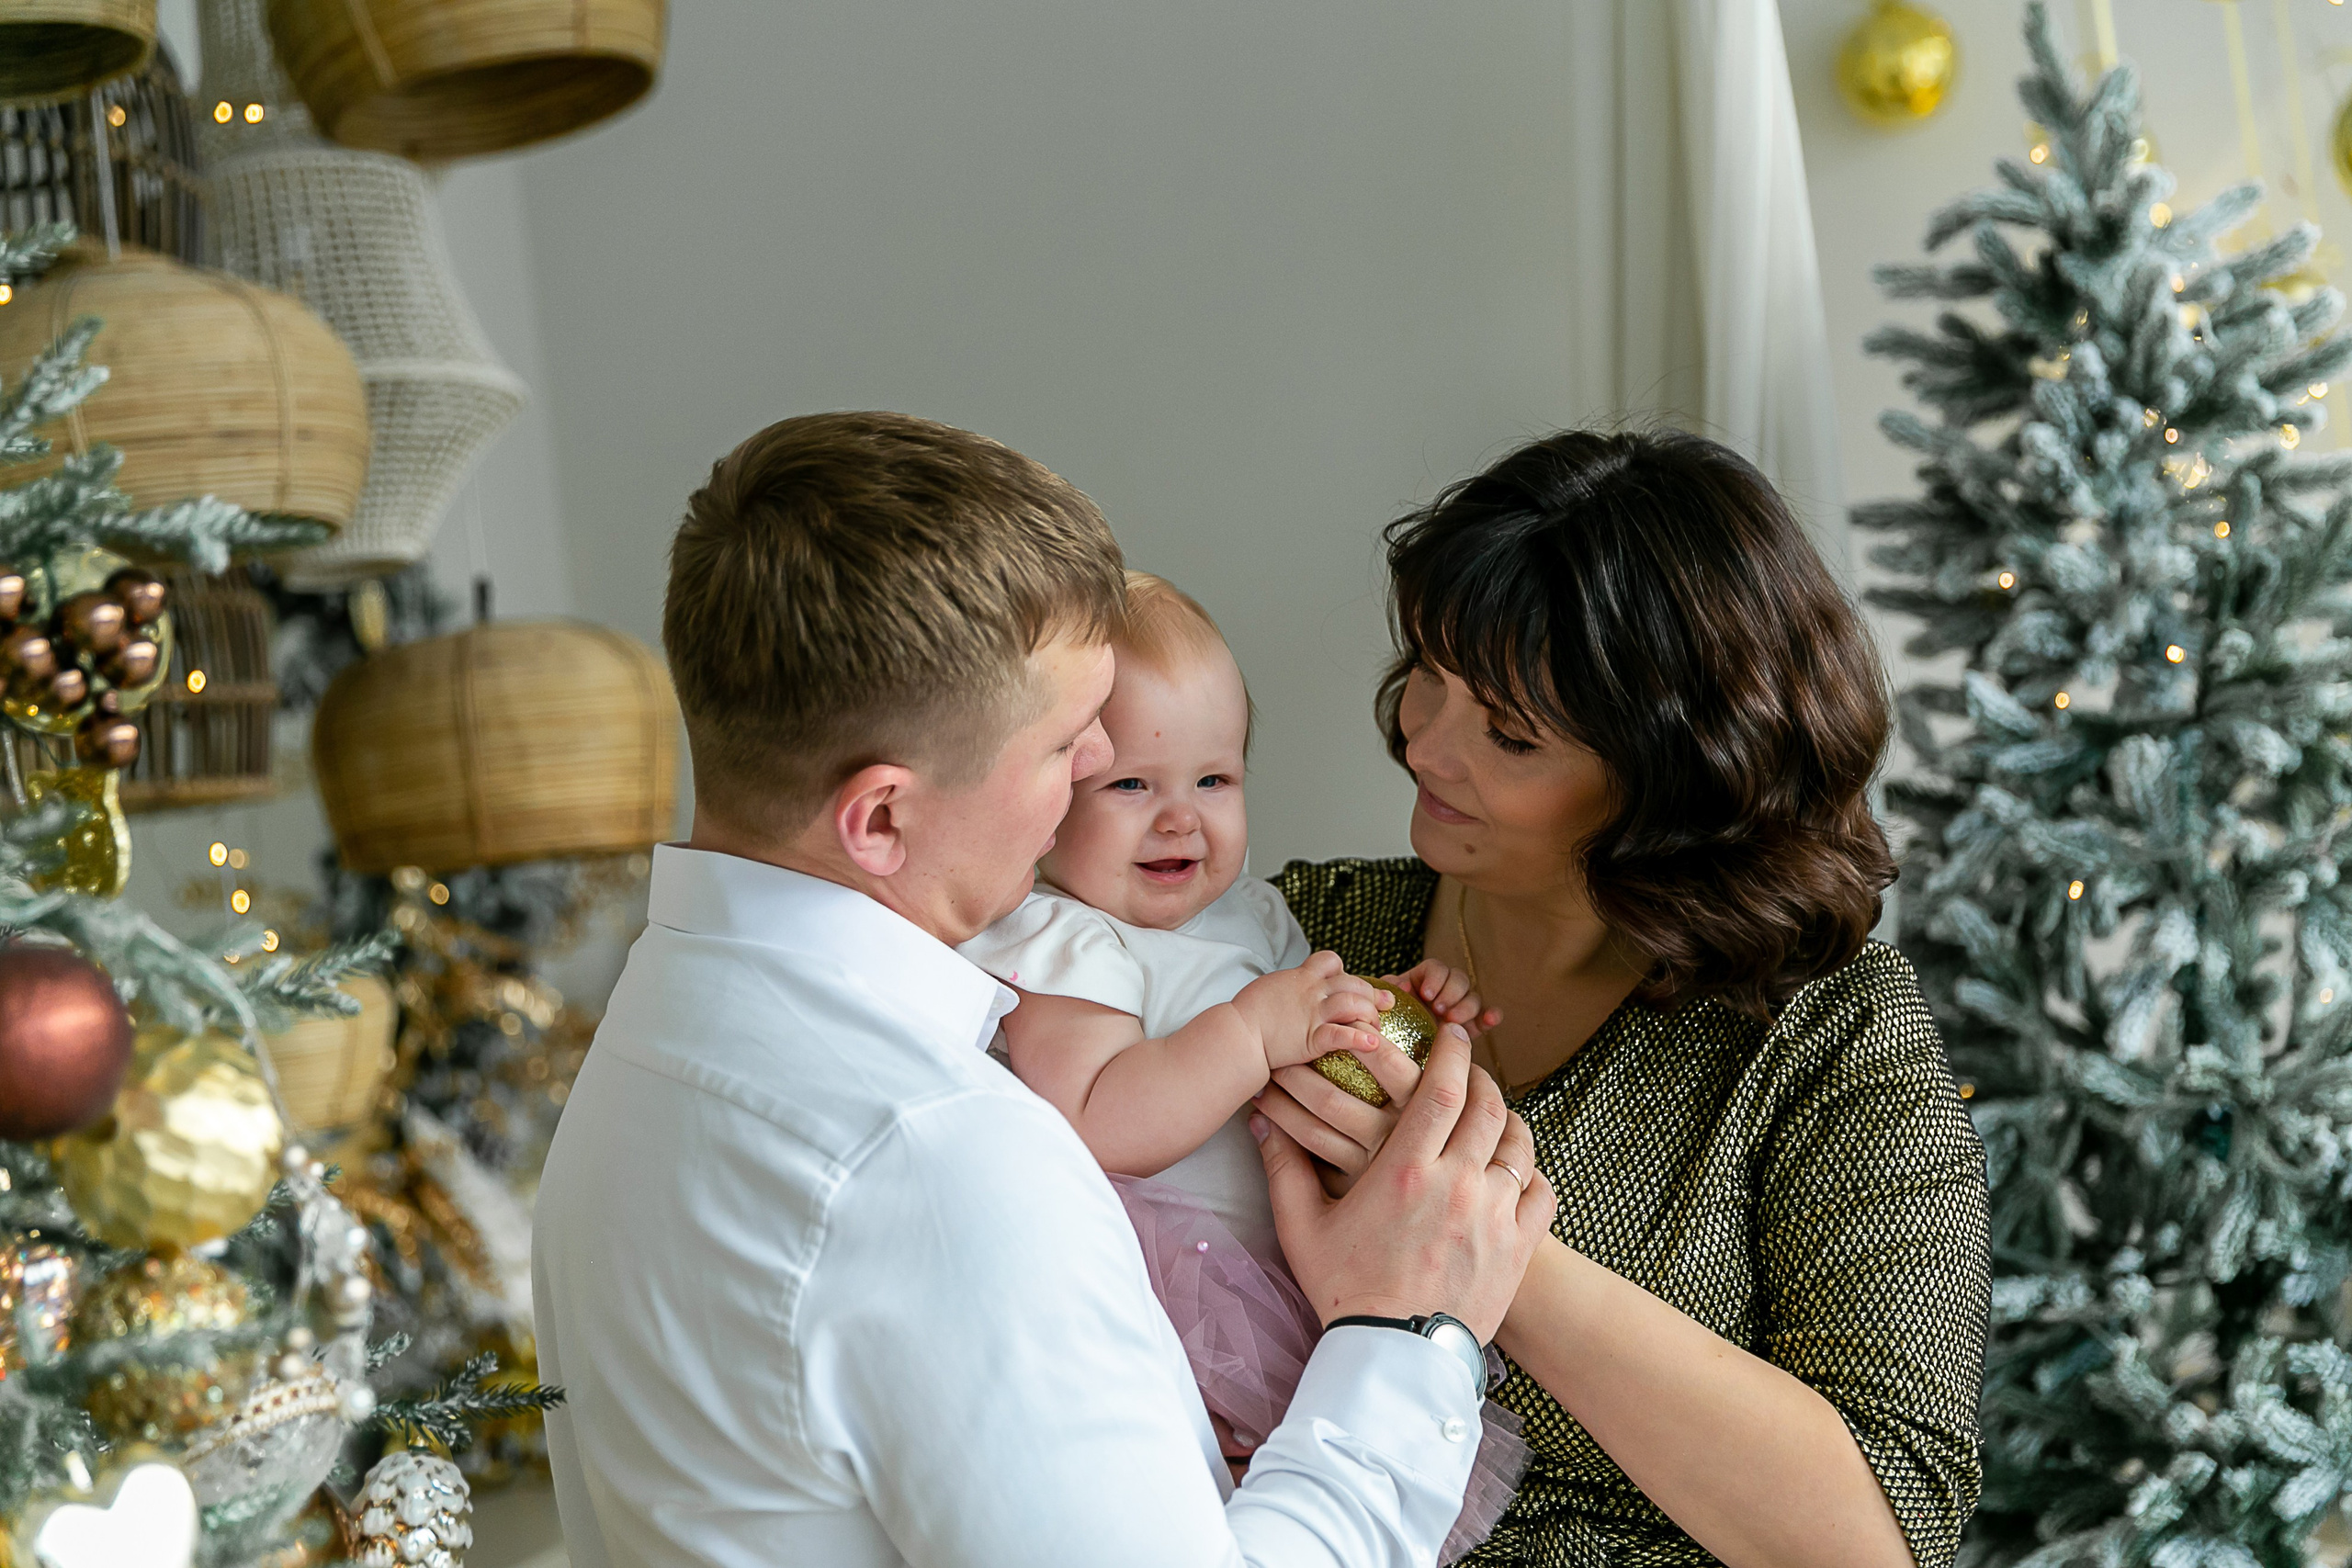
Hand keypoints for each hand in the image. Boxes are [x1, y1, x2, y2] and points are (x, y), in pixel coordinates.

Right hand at [1231, 951, 1382, 1072]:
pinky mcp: (1311, 1038)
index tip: (1350, 984)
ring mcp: (1313, 1014)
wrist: (1237, 1033)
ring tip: (1377, 1026)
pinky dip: (1360, 1039)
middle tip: (1386, 1003)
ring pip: (1353, 1003)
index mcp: (1300, 977)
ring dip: (1370, 1014)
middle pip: (1352, 982)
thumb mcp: (1269, 988)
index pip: (1331, 960)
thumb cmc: (1246, 1014)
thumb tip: (1292, 992)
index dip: (1344, 971)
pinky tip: (1373, 1043)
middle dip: (1372, 992)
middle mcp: (1311, 991)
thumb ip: (1287, 988)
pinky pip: (1341, 1035)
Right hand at [1258, 1022, 1551, 1341]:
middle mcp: (1457, 1183)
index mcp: (1406, 1170)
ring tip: (1494, 1116)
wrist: (1393, 1358)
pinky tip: (1515, 1171)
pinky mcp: (1517, 1248)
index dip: (1452, 1053)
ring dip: (1509, 1121)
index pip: (1443, 1088)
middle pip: (1488, 1106)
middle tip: (1471, 1068)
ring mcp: (1493, 1216)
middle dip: (1483, 1077)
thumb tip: (1260, 1121)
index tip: (1452, 1034)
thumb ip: (1284, 1169)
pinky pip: (1539, 1192)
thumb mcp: (1303, 1229)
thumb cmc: (1344, 1291)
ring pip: (1518, 1145)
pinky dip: (1531, 1173)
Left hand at [1382, 959, 1499, 1038]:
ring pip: (1473, 997)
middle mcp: (1444, 991)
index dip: (1435, 978)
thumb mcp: (1382, 1004)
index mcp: (1423, 980)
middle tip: (1439, 1009)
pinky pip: (1485, 1018)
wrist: (1392, 1052)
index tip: (1426, 993)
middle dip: (1451, 992)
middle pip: (1459, 979)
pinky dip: (1491, 1016)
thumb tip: (1403, 986)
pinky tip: (1491, 1019)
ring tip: (1452, 1020)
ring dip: (1466, 1006)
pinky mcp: (1469, 1028)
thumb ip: (1388, 991)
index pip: (1436, 968)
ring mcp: (1458, 1009)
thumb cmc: (1386, 1022)